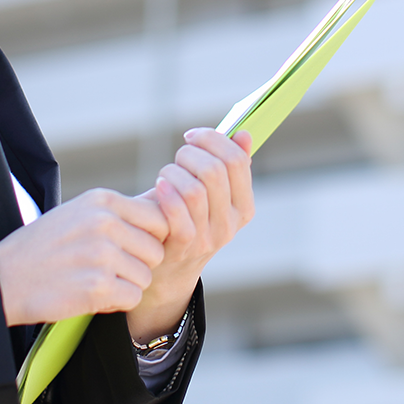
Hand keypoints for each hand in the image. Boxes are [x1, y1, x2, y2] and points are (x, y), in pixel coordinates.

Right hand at [0, 188, 168, 326]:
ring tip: (94, 280)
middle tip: (107, 269)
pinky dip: (116, 303)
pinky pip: (132, 297)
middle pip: (156, 250)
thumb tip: (164, 202)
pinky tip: (91, 295)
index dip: (149, 239)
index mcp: (102, 200)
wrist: (4, 277)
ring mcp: (101, 254)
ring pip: (145, 276)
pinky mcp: (97, 286)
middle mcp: (104, 222)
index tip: (129, 249)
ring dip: (125, 285)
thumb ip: (119, 211)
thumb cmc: (43, 246)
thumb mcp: (79, 212)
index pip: (159, 219)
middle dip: (138, 265)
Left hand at [126, 129, 255, 342]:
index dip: (213, 139)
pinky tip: (159, 185)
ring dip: (174, 172)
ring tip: (166, 173)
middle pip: (214, 172)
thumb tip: (244, 134)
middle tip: (178, 155)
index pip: (237, 161)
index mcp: (243, 207)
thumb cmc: (187, 219)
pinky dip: (167, 194)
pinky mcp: (183, 248)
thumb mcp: (212, 196)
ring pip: (194, 190)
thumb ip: (229, 166)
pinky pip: (178, 215)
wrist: (168, 269)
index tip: (193, 136)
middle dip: (190, 153)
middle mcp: (230, 224)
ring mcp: (208, 239)